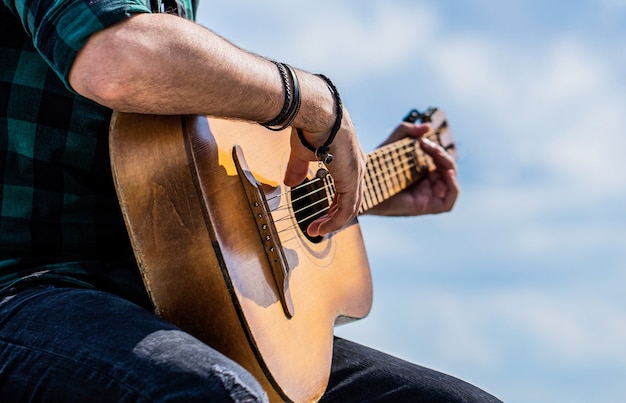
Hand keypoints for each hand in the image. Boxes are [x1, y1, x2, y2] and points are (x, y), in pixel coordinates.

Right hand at [284, 107, 365, 235]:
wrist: (317, 112)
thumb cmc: (311, 125)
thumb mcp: (303, 153)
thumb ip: (298, 169)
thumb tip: (290, 183)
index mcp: (349, 159)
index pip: (348, 188)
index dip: (335, 204)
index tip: (321, 215)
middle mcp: (358, 167)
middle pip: (351, 200)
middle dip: (333, 216)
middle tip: (317, 227)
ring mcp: (357, 173)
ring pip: (350, 208)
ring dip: (332, 222)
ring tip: (315, 231)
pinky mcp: (352, 180)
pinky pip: (346, 209)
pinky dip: (333, 221)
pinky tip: (320, 228)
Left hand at [366, 122, 458, 216]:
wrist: (363, 185)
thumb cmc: (375, 166)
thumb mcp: (392, 143)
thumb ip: (406, 130)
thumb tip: (427, 127)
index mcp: (420, 173)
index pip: (440, 162)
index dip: (438, 151)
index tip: (423, 140)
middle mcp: (425, 186)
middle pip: (447, 170)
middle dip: (441, 154)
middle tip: (426, 144)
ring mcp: (426, 197)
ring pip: (450, 182)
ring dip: (447, 165)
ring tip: (434, 153)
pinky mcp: (424, 207)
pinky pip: (447, 202)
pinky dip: (453, 187)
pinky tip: (446, 173)